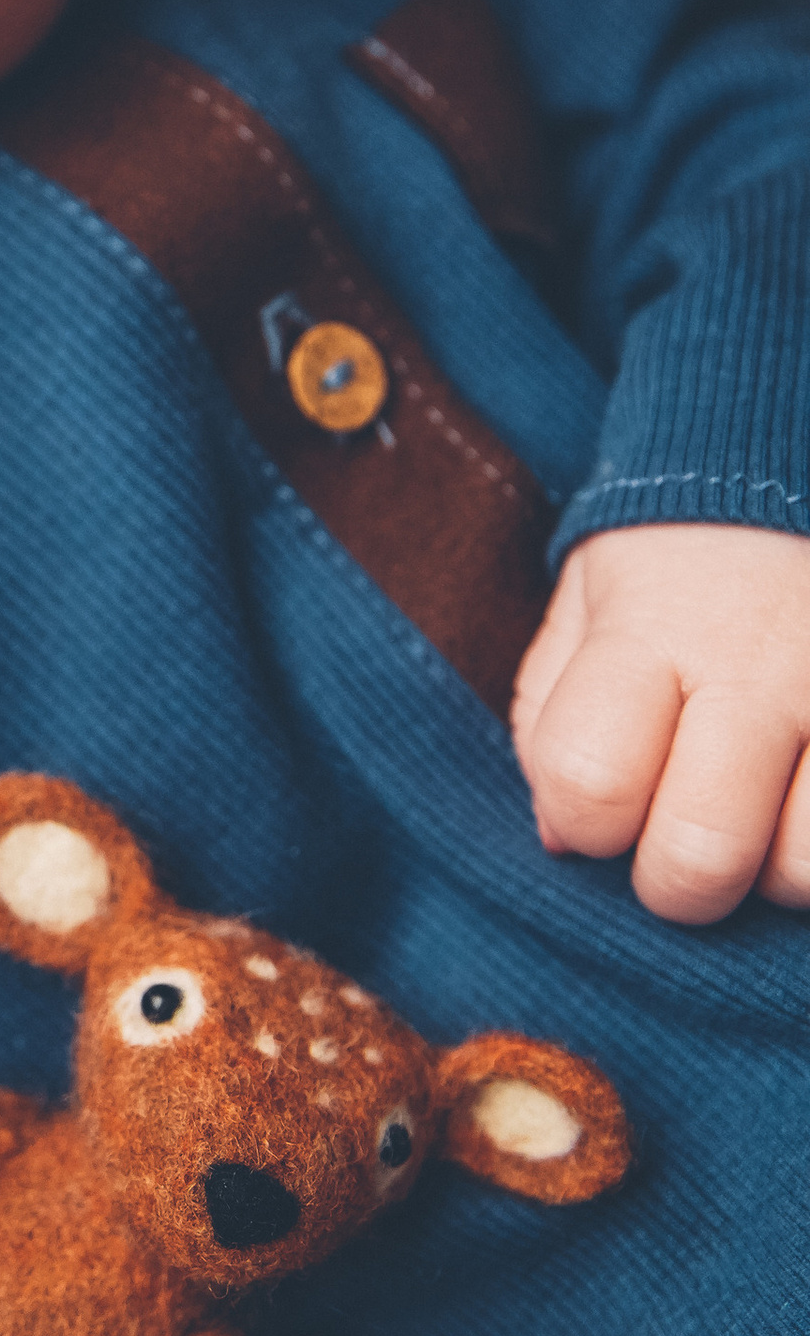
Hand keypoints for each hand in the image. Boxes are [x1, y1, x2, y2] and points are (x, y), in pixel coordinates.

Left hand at [511, 524, 809, 920]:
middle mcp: (761, 665)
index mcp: (652, 631)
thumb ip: (552, 714)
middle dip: (678, 880)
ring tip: (769, 813)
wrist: (802, 455)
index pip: (589, 782)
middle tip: (685, 833)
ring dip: (778, 869)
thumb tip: (564, 842)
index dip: (585, 820)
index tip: (605, 795)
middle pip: (703, 854)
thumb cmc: (684, 550)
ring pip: (809, 870)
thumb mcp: (590, 595)